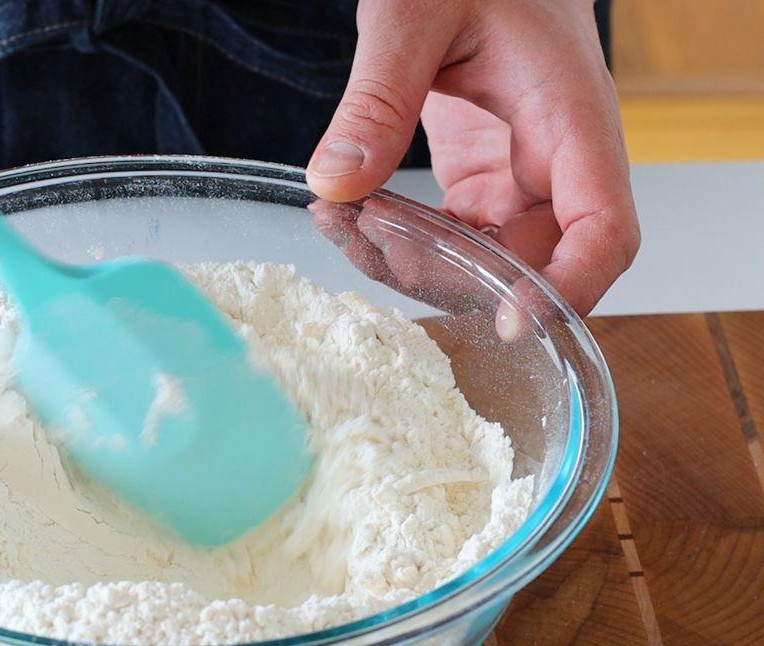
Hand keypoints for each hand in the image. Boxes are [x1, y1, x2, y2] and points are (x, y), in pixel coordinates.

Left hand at [307, 0, 639, 316]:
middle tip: (371, 242)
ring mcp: (517, 172)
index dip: (570, 287)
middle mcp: (555, 158)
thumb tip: (338, 181)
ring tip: (341, 225)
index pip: (604, 230)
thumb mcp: (412, 14)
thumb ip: (378, 97)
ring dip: (413, 262)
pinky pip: (451, 233)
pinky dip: (402, 237)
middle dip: (450, 276)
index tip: (512, 320)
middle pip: (530, 261)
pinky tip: (347, 214)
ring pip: (483, 257)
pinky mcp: (480, 176)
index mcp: (571, 117)